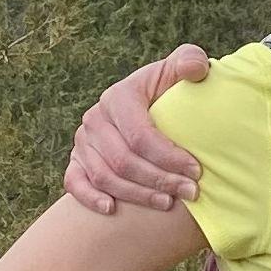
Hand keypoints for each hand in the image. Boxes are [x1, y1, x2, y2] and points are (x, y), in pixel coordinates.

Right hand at [67, 49, 212, 214]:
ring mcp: (82, 141)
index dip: (169, 156)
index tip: (196, 170)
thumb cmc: (169, 91)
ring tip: (168, 203)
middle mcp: (95, 118)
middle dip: (159, 180)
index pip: (141, 135)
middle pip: (123, 160)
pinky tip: (111, 209)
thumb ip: (190, 61)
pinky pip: (74, 182)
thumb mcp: (181, 71)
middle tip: (189, 192)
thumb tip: (194, 68)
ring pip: (104, 177)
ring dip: (137, 195)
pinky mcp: (76, 160)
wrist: (147, 107)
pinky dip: (90, 198)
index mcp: (119, 96)